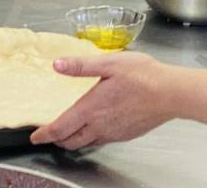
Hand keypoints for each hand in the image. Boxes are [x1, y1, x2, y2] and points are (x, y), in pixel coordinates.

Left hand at [30, 53, 174, 149]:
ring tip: (68, 133)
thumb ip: (81, 66)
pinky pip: (102, 140)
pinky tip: (95, 128)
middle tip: (49, 135)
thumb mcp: (110, 63)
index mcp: (92, 108)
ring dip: (73, 140)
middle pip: (71, 141)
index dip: (45, 134)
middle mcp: (100, 125)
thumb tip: (57, 65)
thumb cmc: (143, 75)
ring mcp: (114, 132)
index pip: (61, 128)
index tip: (35, 137)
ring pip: (87, 142)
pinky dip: (91, 138)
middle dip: (57, 140)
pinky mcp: (125, 134)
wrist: (171, 93)